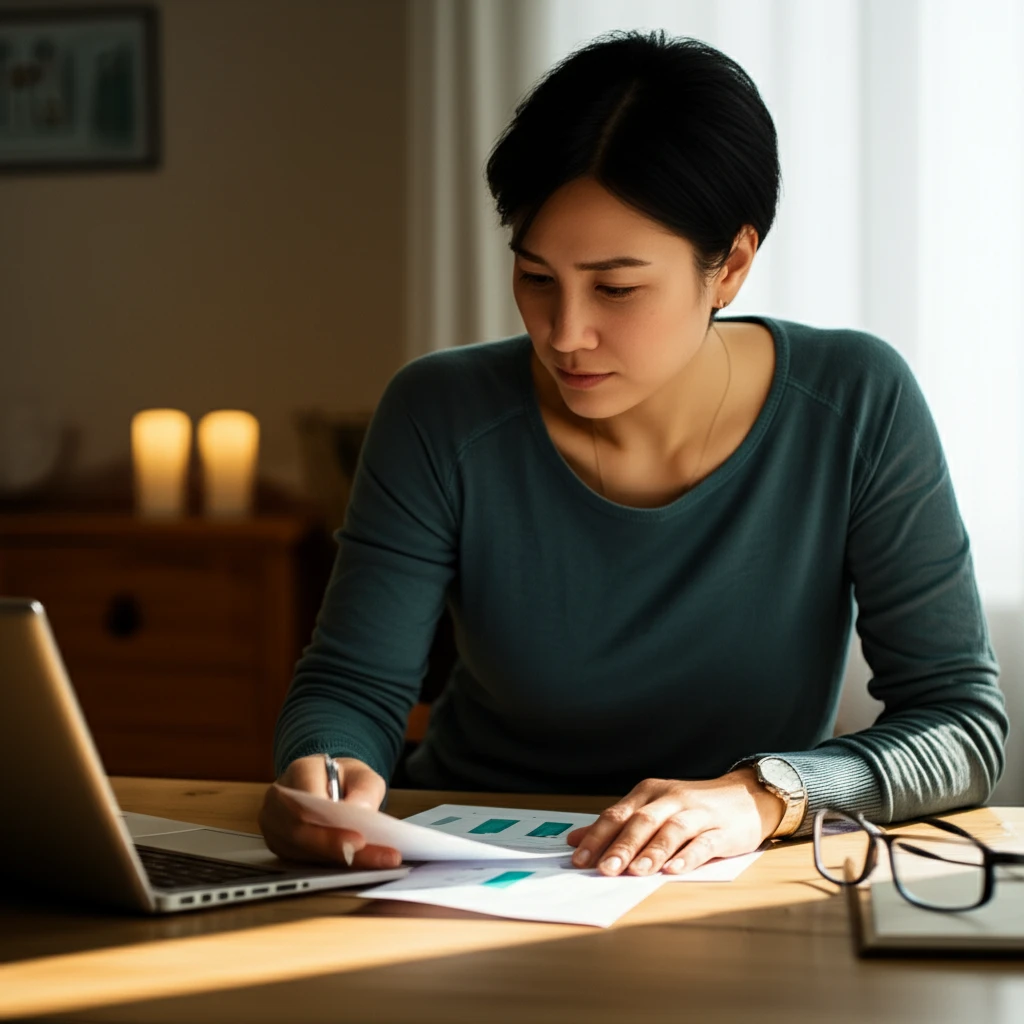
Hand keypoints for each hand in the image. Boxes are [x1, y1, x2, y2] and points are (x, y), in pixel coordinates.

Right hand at [258, 755, 401, 869]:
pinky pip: (299, 861)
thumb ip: (365, 789)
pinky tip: (354, 867)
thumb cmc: (343, 779)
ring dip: (335, 862)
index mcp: (299, 771)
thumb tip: (361, 812)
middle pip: (299, 831)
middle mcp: (279, 798)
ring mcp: (274, 824)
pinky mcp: (279, 845)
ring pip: (298, 851)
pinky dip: (327, 866)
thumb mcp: (363, 775)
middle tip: (368, 858)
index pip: (308, 799)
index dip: (330, 823)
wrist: (329, 782)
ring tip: (371, 863)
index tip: (359, 839)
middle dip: (334, 849)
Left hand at [565, 769, 784, 875]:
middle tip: (605, 868)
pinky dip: (688, 856)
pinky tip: (675, 870)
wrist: (746, 797)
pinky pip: (704, 843)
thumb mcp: (652, 809)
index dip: (598, 836)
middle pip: (643, 821)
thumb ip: (617, 825)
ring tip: (637, 872)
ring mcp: (697, 813)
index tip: (580, 859)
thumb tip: (575, 840)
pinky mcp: (722, 830)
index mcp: (649, 793)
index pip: (618, 814)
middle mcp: (671, 799)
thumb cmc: (692, 807)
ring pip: (672, 830)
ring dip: (653, 851)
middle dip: (622, 846)